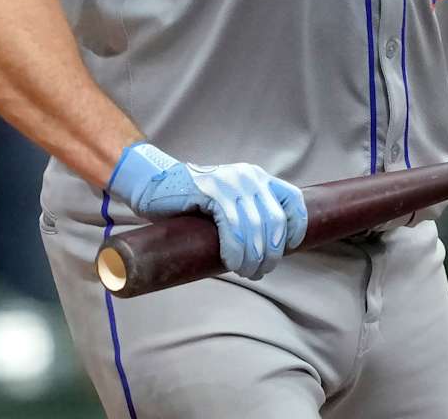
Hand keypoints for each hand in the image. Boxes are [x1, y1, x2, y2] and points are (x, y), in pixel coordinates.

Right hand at [108, 143, 307, 279]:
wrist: (152, 185)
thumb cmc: (190, 203)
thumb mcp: (228, 203)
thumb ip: (247, 215)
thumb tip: (269, 250)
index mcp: (257, 177)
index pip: (293, 200)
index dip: (296, 228)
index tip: (287, 250)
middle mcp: (248, 176)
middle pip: (275, 221)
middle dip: (271, 253)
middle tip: (258, 271)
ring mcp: (229, 181)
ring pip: (255, 226)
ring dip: (253, 257)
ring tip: (246, 272)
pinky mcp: (209, 190)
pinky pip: (232, 225)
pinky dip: (235, 249)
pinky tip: (232, 263)